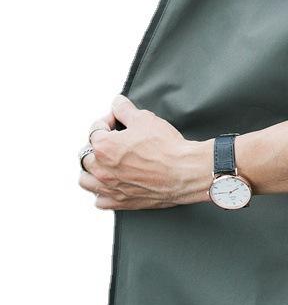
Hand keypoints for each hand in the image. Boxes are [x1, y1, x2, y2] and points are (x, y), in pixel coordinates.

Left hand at [78, 94, 212, 209]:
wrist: (185, 172)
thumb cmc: (167, 148)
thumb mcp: (145, 119)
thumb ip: (125, 109)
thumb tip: (117, 103)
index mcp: (104, 146)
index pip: (95, 129)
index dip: (109, 120)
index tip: (119, 120)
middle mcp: (102, 169)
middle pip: (86, 155)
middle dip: (98, 145)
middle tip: (114, 140)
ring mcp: (110, 187)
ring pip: (86, 180)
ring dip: (92, 171)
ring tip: (104, 164)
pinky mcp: (122, 201)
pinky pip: (100, 201)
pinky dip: (102, 193)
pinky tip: (112, 185)